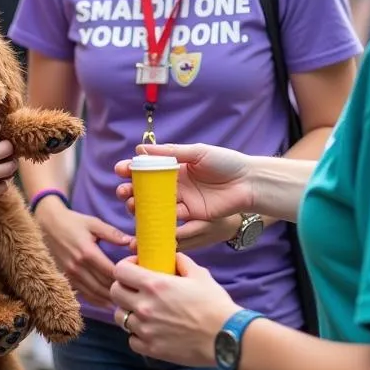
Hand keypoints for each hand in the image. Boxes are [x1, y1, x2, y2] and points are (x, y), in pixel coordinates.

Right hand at [37, 201, 131, 308]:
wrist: (47, 224)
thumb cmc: (73, 222)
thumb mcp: (93, 223)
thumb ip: (112, 234)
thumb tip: (131, 242)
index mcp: (88, 253)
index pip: (110, 272)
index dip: (124, 277)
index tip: (136, 278)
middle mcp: (78, 267)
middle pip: (103, 286)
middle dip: (118, 290)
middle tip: (133, 293)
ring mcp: (70, 274)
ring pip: (93, 293)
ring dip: (108, 299)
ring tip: (123, 301)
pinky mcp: (65, 278)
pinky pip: (82, 294)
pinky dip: (95, 300)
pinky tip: (106, 302)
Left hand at [110, 254, 237, 366]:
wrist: (225, 337)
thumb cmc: (214, 304)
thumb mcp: (200, 275)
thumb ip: (181, 262)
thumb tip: (173, 257)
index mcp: (154, 285)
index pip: (120, 271)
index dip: (126, 267)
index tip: (136, 268)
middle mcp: (145, 306)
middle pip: (115, 292)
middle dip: (123, 287)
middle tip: (136, 289)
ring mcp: (145, 329)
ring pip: (120, 317)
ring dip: (128, 311)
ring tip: (144, 311)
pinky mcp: (151, 348)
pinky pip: (131, 339)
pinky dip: (137, 335)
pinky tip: (150, 330)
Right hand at [115, 142, 255, 227]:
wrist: (249, 182)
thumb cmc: (226, 162)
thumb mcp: (197, 152)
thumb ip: (170, 152)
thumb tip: (141, 150)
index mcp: (176, 166)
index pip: (148, 168)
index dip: (132, 169)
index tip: (120, 170)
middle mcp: (176, 184)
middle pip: (147, 188)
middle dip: (131, 190)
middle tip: (121, 191)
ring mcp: (183, 200)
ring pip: (156, 204)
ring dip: (140, 205)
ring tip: (130, 204)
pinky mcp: (192, 215)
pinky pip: (172, 218)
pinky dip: (158, 219)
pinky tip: (147, 220)